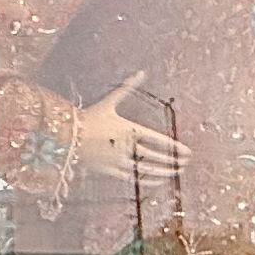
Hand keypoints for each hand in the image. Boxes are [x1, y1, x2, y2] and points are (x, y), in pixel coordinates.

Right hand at [70, 71, 187, 202]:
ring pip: (145, 170)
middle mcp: (125, 146)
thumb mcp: (110, 101)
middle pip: (155, 157)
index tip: (188, 152)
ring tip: (175, 174)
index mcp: (129, 129)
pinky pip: (132, 179)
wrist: (65, 134)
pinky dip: (146, 181)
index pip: (158, 140)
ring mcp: (117, 160)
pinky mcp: (109, 171)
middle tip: (186, 164)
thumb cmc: (89, 117)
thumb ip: (127, 87)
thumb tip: (141, 72)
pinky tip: (157, 182)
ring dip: (163, 173)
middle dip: (173, 161)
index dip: (175, 147)